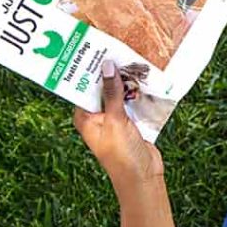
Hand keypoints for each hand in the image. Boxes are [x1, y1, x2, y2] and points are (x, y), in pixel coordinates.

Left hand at [73, 60, 164, 195]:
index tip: (96, 49)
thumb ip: (112, 93)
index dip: (89, 70)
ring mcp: (113, 119)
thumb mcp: (115, 120)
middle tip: (118, 49)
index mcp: (85, 117)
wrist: (142, 178)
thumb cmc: (122, 154)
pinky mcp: (129, 121)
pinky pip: (130, 101)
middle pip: (101, 88)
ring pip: (118, 93)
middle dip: (110, 73)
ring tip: (132, 59)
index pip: (83, 87)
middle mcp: (96, 117)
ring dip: (125, 81)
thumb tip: (107, 66)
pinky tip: (143, 78)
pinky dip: (136, 91)